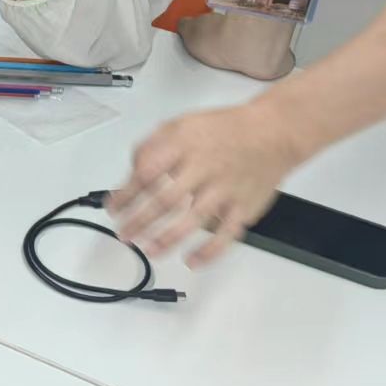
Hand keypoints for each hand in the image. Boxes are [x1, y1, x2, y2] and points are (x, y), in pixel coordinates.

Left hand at [109, 100, 305, 265]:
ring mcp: (226, 189)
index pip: (147, 172)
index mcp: (183, 145)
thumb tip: (133, 171)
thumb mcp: (181, 123)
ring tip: (148, 250)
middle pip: (165, 199)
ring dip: (167, 238)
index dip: (126, 193)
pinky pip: (227, 235)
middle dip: (139, 220)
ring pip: (193, 219)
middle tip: (123, 234)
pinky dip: (209, 252)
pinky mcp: (245, 207)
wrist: (272, 132)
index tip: (113, 208)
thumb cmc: (222, 129)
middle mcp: (203, 167)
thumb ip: (153, 145)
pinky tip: (190, 262)